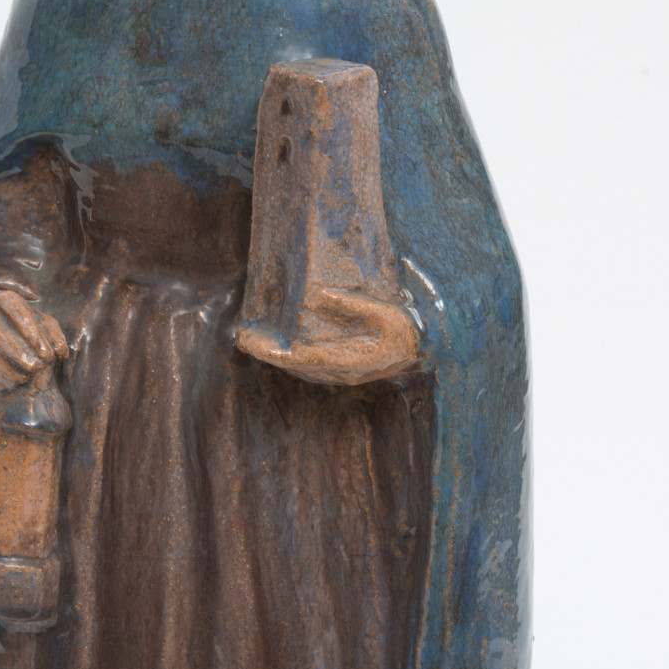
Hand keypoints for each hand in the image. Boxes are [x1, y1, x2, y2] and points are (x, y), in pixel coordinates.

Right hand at [0, 290, 69, 391]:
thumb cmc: (22, 329)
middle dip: (22, 356)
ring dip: (13, 372)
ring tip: (27, 376)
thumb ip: (55, 336)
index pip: (17, 312)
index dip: (33, 335)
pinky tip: (12, 381)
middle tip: (37, 369)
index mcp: (2, 300)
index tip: (47, 354)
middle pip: (0, 337)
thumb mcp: (42, 325)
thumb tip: (59, 353)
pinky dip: (1, 381)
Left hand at [237, 285, 419, 386]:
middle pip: (292, 365)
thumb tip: (317, 294)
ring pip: (299, 368)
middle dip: (266, 352)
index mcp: (345, 360)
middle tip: (241, 335)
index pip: (296, 358)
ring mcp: (342, 374)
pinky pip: (309, 366)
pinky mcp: (345, 370)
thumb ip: (351, 304)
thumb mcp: (384, 313)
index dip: (268, 351)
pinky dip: (290, 357)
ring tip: (254, 339)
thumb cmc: (408, 332)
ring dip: (276, 355)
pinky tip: (283, 345)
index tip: (246, 340)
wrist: (427, 354)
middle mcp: (339, 372)